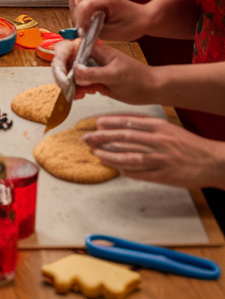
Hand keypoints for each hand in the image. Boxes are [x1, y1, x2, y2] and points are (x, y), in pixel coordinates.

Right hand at [52, 40, 154, 103]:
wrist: (150, 89)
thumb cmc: (137, 78)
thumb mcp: (115, 75)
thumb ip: (94, 74)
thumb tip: (74, 72)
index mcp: (95, 50)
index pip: (71, 49)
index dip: (63, 59)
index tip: (63, 74)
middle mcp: (91, 58)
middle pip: (68, 62)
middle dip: (65, 75)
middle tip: (67, 88)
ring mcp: (93, 70)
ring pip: (73, 75)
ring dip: (71, 85)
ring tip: (78, 94)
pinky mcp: (95, 82)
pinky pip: (80, 85)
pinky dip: (78, 91)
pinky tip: (81, 96)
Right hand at [69, 0, 150, 42]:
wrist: (143, 18)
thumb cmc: (132, 25)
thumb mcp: (114, 33)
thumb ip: (94, 31)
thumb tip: (81, 31)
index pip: (84, 5)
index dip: (80, 20)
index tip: (83, 33)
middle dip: (77, 15)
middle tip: (83, 29)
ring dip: (76, 10)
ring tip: (83, 23)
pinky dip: (78, 7)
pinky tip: (85, 17)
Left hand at [82, 115, 224, 187]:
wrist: (211, 161)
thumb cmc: (188, 144)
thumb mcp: (168, 128)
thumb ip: (147, 127)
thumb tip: (123, 126)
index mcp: (158, 126)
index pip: (128, 122)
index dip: (110, 123)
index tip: (96, 123)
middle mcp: (158, 141)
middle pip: (124, 138)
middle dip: (103, 138)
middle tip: (87, 138)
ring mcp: (161, 159)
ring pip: (129, 156)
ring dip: (109, 155)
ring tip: (96, 153)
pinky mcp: (164, 175)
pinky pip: (141, 173)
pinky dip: (126, 171)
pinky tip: (116, 169)